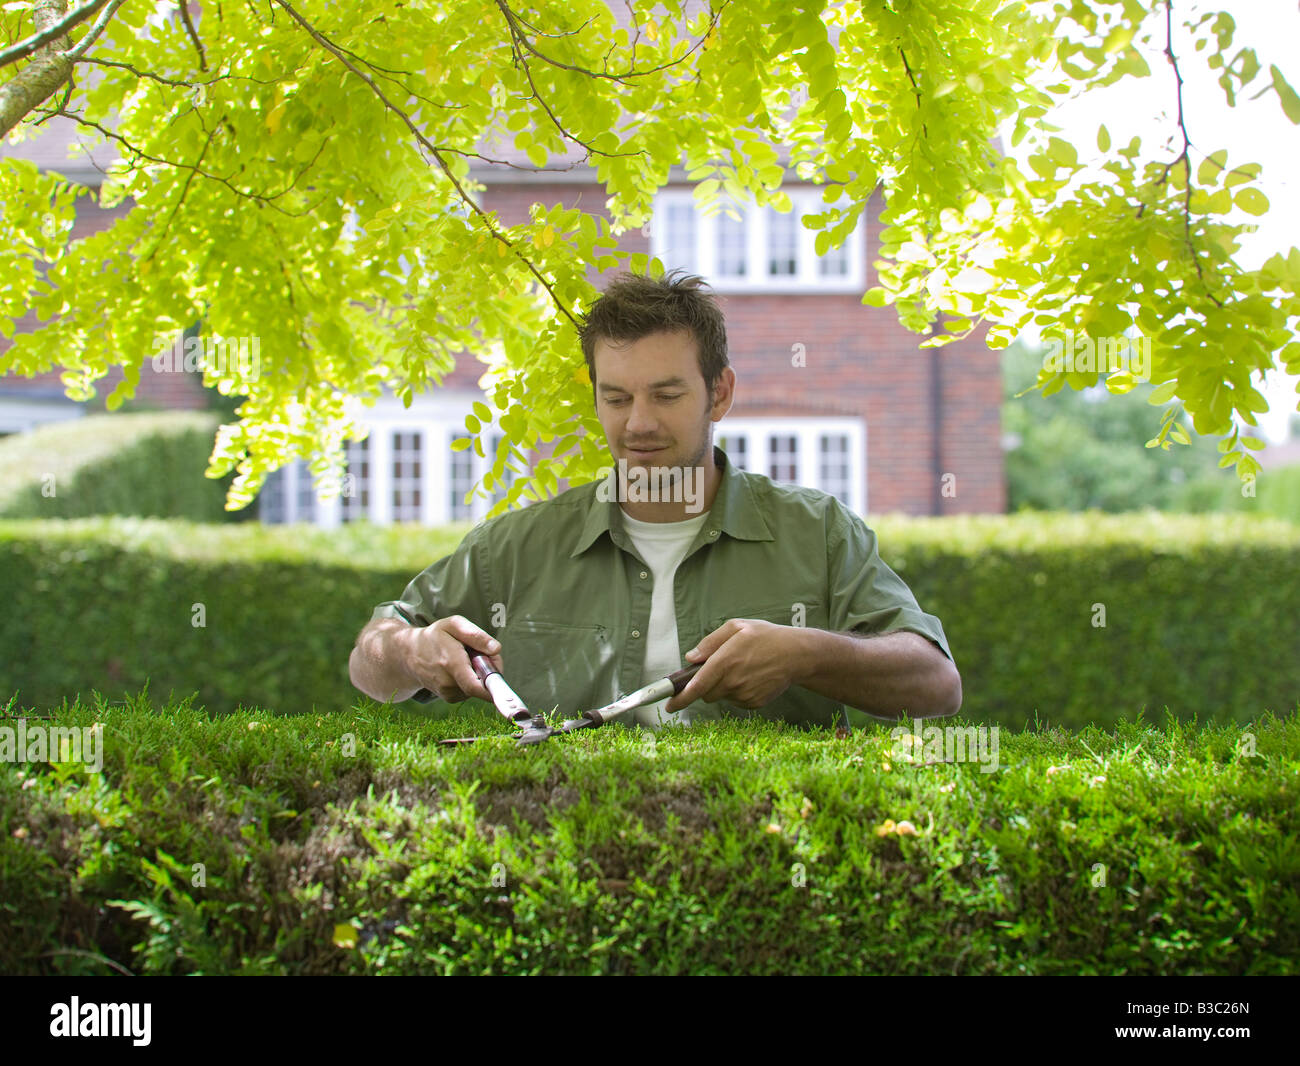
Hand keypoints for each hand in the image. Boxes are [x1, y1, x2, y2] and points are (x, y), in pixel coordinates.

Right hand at [408, 615, 502, 702]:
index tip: (507, 694)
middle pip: (483, 684)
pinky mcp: (449, 697)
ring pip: (478, 687)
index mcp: (451, 663)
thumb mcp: (454, 625)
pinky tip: (460, 668)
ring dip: (479, 674)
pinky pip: (471, 690)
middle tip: (480, 653)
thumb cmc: (434, 636)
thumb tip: (496, 649)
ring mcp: (448, 692)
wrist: (408, 654)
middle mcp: (448, 683)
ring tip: (465, 659)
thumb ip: (475, 635)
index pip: (476, 686)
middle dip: (490, 670)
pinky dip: (472, 680)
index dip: (495, 690)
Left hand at [663, 618, 803, 712]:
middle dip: (705, 684)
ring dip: (723, 686)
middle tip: (720, 668)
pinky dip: (737, 692)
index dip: (680, 698)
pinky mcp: (754, 703)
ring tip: (742, 668)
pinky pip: (736, 701)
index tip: (669, 706)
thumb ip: (710, 642)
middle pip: (706, 693)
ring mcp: (745, 695)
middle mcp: (733, 681)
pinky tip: (751, 677)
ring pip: (721, 696)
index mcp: (725, 661)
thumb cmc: (765, 636)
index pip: (697, 686)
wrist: (797, 654)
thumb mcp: (736, 627)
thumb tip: (691, 657)